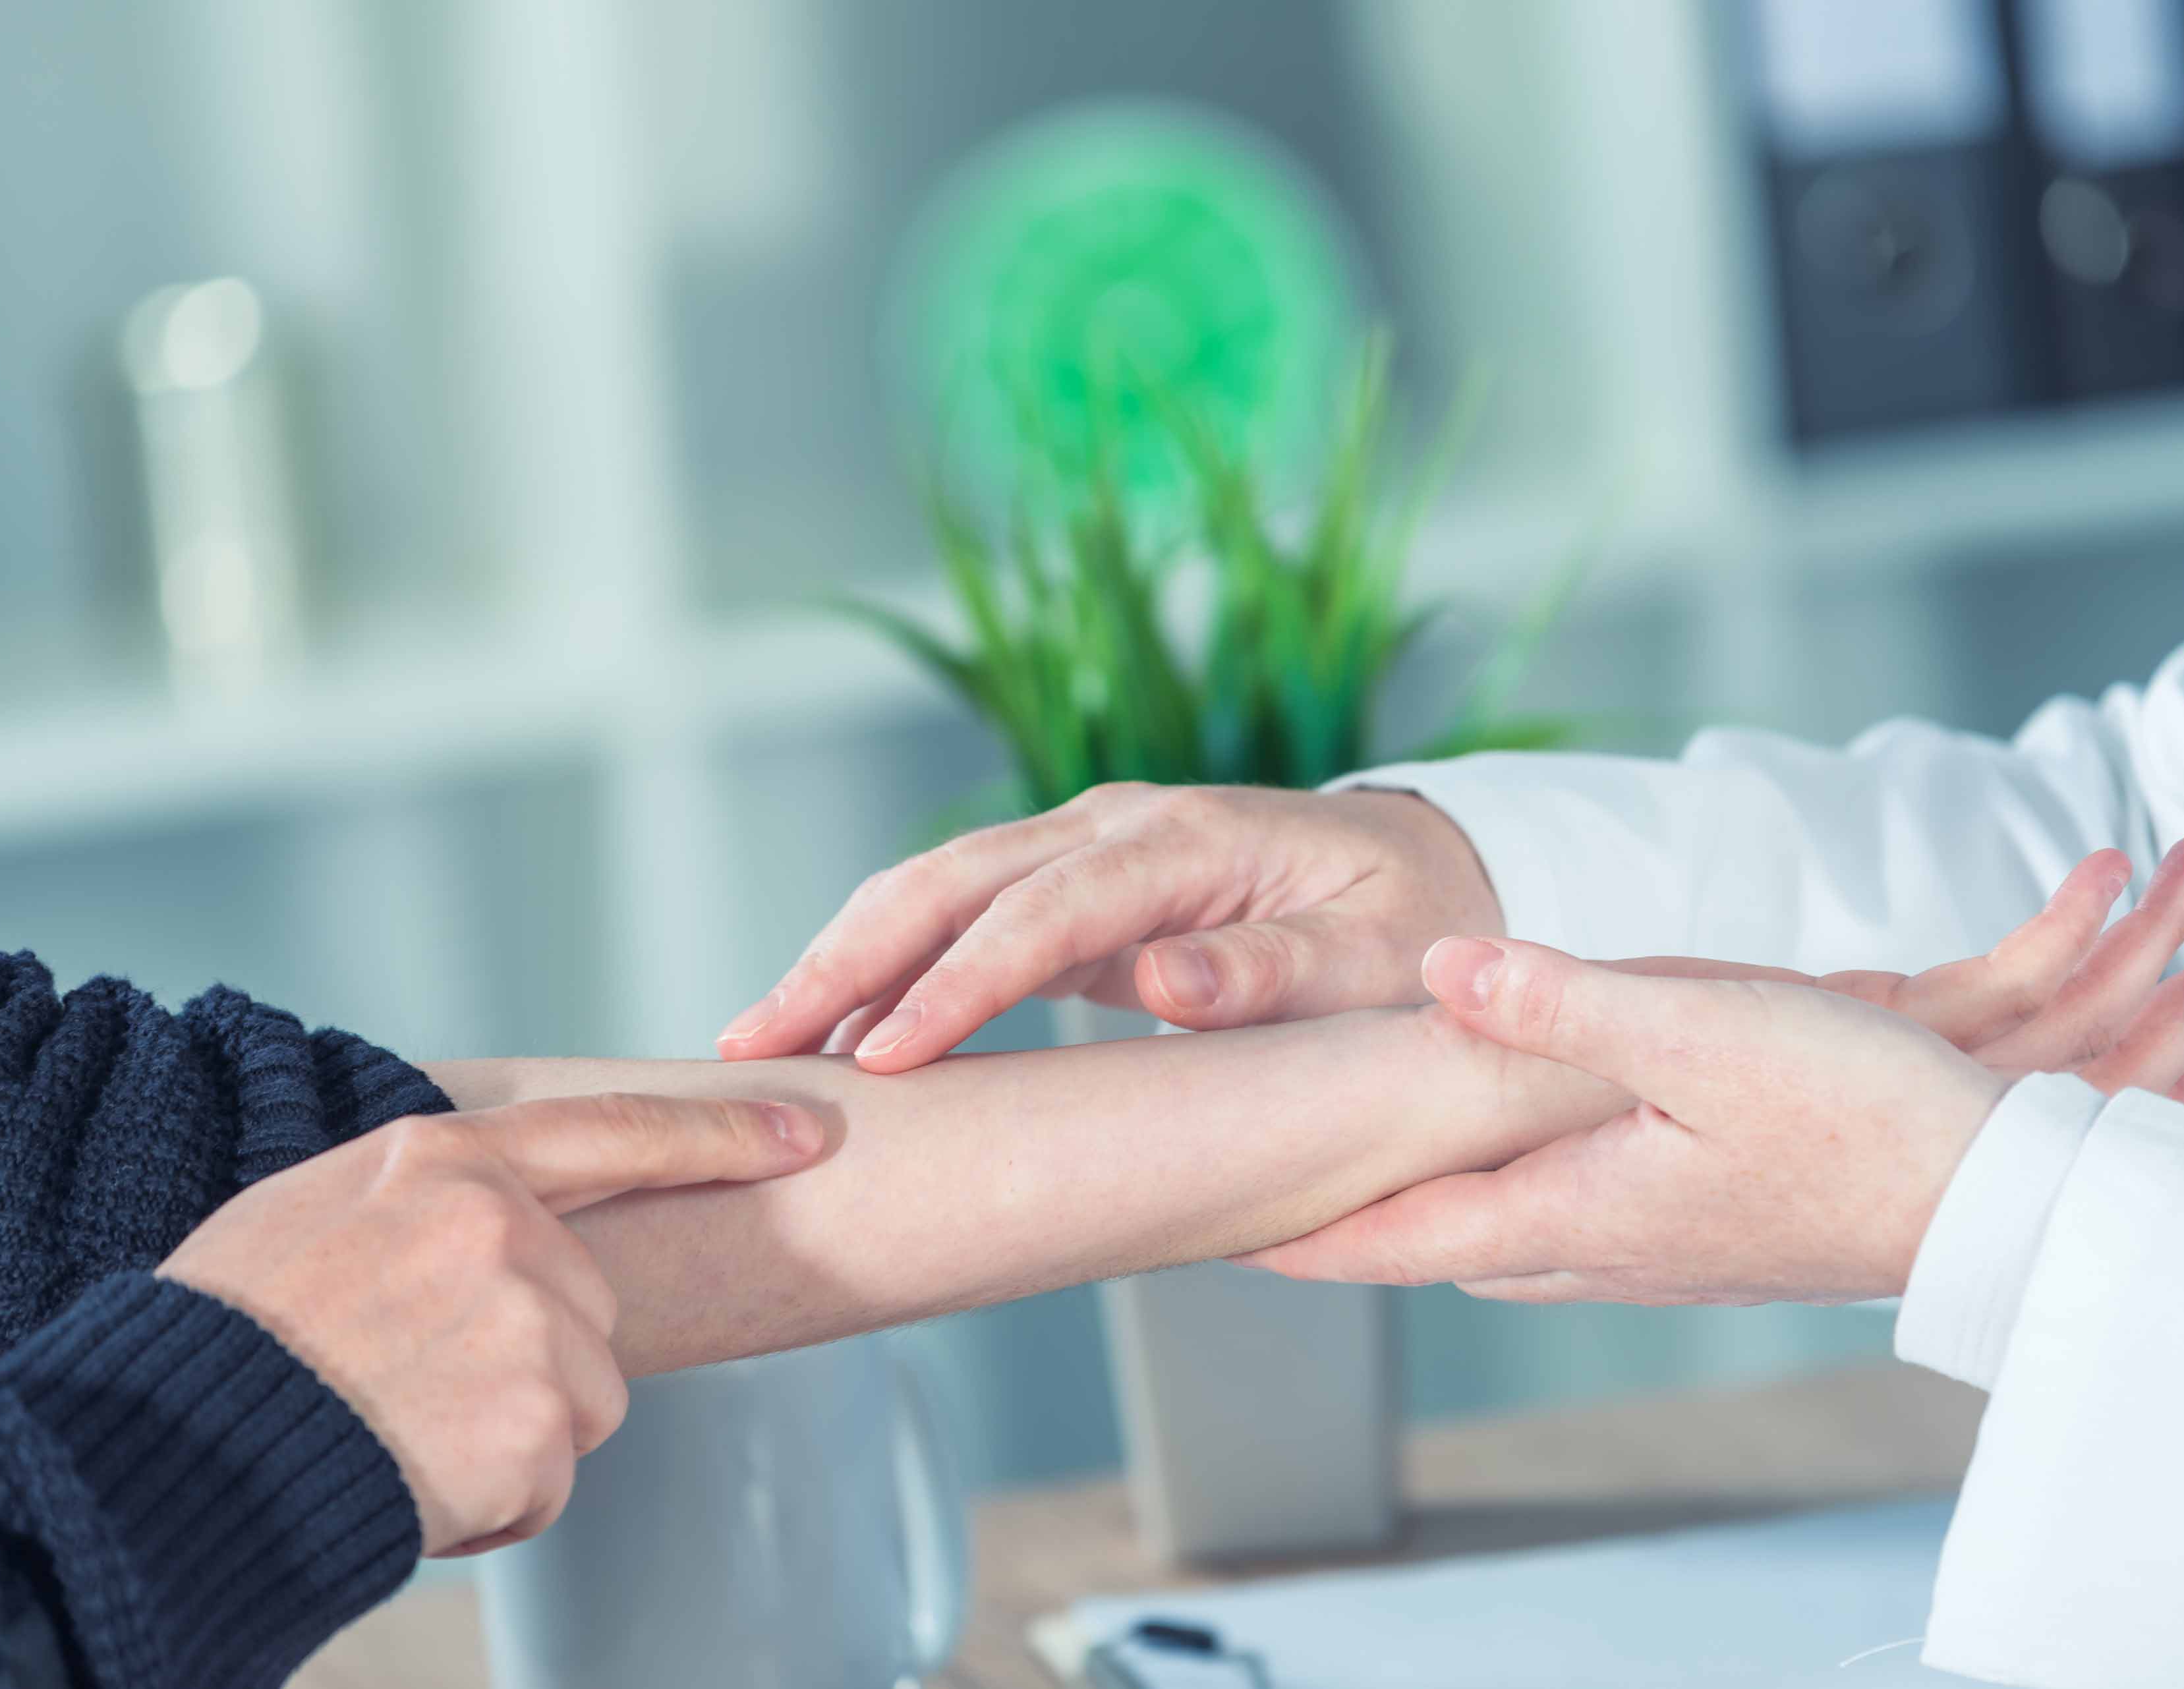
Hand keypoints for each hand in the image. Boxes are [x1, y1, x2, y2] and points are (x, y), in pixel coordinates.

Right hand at [158, 1093, 821, 1554]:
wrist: (164, 1450)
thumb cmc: (228, 1331)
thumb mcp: (319, 1206)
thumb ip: (431, 1193)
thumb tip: (508, 1205)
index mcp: (448, 1161)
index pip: (620, 1132)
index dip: (725, 1134)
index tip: (807, 1132)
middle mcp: (503, 1229)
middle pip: (591, 1307)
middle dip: (526, 1354)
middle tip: (407, 1377)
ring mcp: (526, 1327)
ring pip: (580, 1396)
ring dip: (510, 1431)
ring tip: (399, 1425)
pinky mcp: (537, 1429)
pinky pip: (549, 1478)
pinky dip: (492, 1500)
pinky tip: (409, 1475)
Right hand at [716, 783, 1498, 1070]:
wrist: (1426, 880)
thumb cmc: (1406, 932)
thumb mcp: (1370, 962)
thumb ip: (1275, 975)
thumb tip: (1164, 982)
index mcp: (1185, 840)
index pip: (1047, 908)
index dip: (962, 979)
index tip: (889, 1051)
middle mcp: (1117, 828)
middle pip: (953, 879)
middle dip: (851, 957)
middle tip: (757, 1042)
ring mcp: (1085, 854)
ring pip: (934, 890)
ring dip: (846, 960)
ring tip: (760, 1041)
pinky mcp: (1074, 896)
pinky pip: (961, 923)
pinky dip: (890, 971)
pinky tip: (840, 1034)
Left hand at [1244, 835, 2183, 1301]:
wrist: (1998, 1197)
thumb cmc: (1861, 1119)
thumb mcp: (1701, 1034)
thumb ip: (1559, 1004)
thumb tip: (1435, 974)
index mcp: (1570, 1211)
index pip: (1390, 1235)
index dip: (1292, 1229)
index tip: (1207, 1221)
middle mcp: (1594, 1250)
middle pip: (1428, 1243)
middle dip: (1343, 1223)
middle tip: (1265, 1192)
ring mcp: (1649, 1254)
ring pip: (1496, 1234)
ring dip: (1424, 1207)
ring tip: (1363, 1169)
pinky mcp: (1700, 1234)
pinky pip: (1564, 1220)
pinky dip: (1506, 1192)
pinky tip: (1515, 1157)